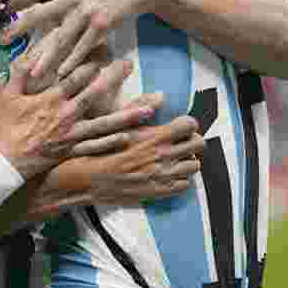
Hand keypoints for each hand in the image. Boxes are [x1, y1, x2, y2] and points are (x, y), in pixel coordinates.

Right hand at [0, 56, 136, 178]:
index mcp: (50, 99)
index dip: (90, 64)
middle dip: (113, 78)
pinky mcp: (72, 150)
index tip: (103, 53)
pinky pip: (96, 146)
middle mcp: (66, 114)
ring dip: (127, 114)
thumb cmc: (4, 127)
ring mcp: (72, 134)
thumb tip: (29, 55)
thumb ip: (19, 74)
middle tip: (129, 65)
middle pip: (94, 93)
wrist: (4, 161)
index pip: (75, 77)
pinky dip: (112, 141)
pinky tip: (128, 136)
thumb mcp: (7, 96)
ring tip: (149, 108)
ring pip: (105, 122)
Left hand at [2, 0, 176, 78]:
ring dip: (45, 57)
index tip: (4, 12)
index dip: (16, 2)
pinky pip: (83, 47)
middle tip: (1, 42)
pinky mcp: (101, 26)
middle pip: (38, 16)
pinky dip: (72, 61)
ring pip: (61, 38)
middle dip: (18, 29)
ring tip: (31, 72)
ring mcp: (86, 13)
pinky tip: (60, 73)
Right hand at [84, 113, 202, 203]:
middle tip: (179, 141)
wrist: (89, 179)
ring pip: (194, 165)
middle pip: (198, 144)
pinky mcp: (161, 191)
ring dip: (185, 160)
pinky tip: (166, 174)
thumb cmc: (99, 150)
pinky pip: (185, 184)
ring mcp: (164, 175)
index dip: (186, 123)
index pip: (190, 125)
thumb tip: (160, 96)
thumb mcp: (116, 123)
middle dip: (191, 140)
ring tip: (172, 158)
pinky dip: (179, 179)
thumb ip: (140, 107)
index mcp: (154, 136)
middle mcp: (163, 155)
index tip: (179, 125)